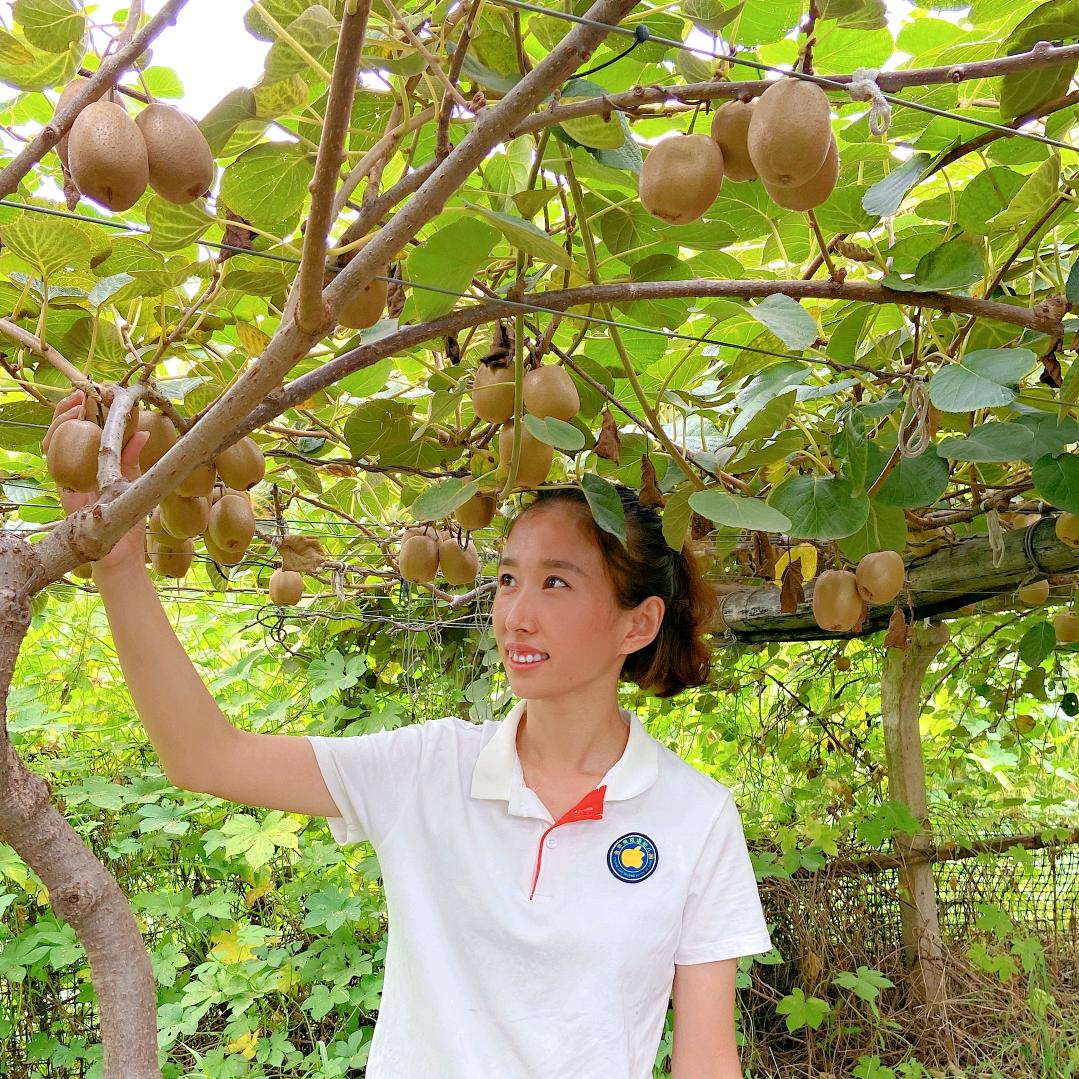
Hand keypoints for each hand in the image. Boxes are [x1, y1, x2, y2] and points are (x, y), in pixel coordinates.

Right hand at [41, 389, 150, 571]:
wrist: (120, 554)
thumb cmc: (129, 521)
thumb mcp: (135, 482)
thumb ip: (133, 458)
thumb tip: (144, 433)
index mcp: (95, 465)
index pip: (84, 433)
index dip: (85, 412)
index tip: (96, 395)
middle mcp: (78, 469)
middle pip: (64, 432)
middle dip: (68, 409)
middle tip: (83, 391)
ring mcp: (69, 478)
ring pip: (53, 442)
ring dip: (60, 419)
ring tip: (75, 403)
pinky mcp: (63, 488)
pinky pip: (53, 461)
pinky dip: (57, 440)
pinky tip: (70, 426)